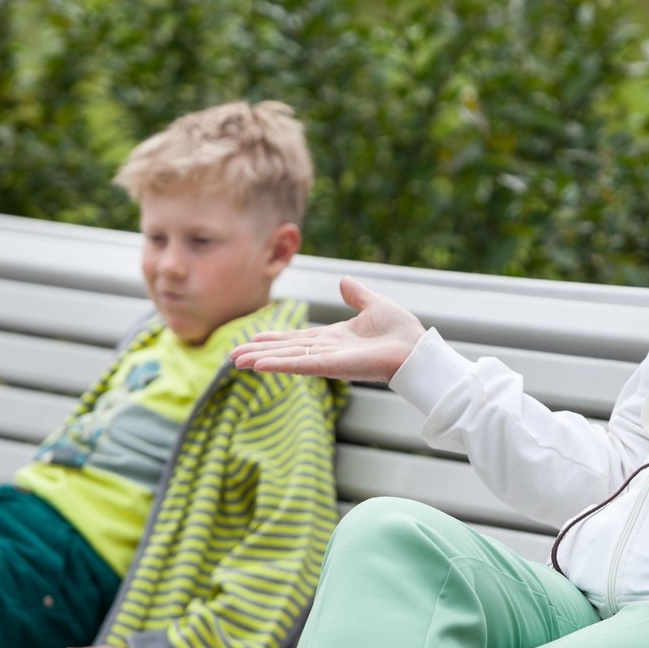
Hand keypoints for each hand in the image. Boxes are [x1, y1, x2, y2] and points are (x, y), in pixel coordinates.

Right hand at [230, 276, 426, 383]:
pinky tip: (258, 366)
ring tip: (235, 361)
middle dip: (259, 352)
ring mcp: (327, 360)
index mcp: (334, 338)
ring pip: (286, 359)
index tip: (254, 338)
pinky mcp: (332, 367)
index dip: (275, 338)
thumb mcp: (374, 305)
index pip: (297, 338)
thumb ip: (356, 295)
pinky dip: (279, 365)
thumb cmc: (401, 331)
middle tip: (233, 356)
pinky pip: (300, 365)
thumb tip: (343, 280)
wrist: (416, 348)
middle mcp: (326, 350)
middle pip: (285, 350)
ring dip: (261, 359)